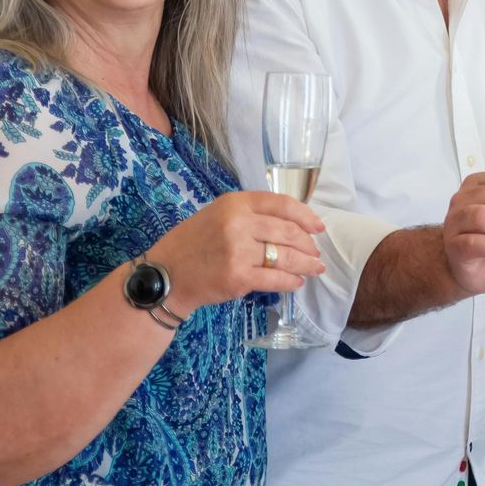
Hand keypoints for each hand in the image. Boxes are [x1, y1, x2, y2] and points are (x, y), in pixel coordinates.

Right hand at [149, 190, 325, 311]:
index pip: (282, 204)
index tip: (319, 227)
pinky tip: (296, 282)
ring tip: (315, 268)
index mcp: (235, 203)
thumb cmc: (192, 244)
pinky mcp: (238, 277)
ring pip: (286, 256)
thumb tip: (292, 224)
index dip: (306, 216)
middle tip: (316, 253)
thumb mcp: (217, 215)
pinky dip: (291, 282)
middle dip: (309, 245)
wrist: (165, 275)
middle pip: (288, 231)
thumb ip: (250, 214)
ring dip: (306, 264)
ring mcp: (238, 250)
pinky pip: (276, 279)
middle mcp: (238, 223)